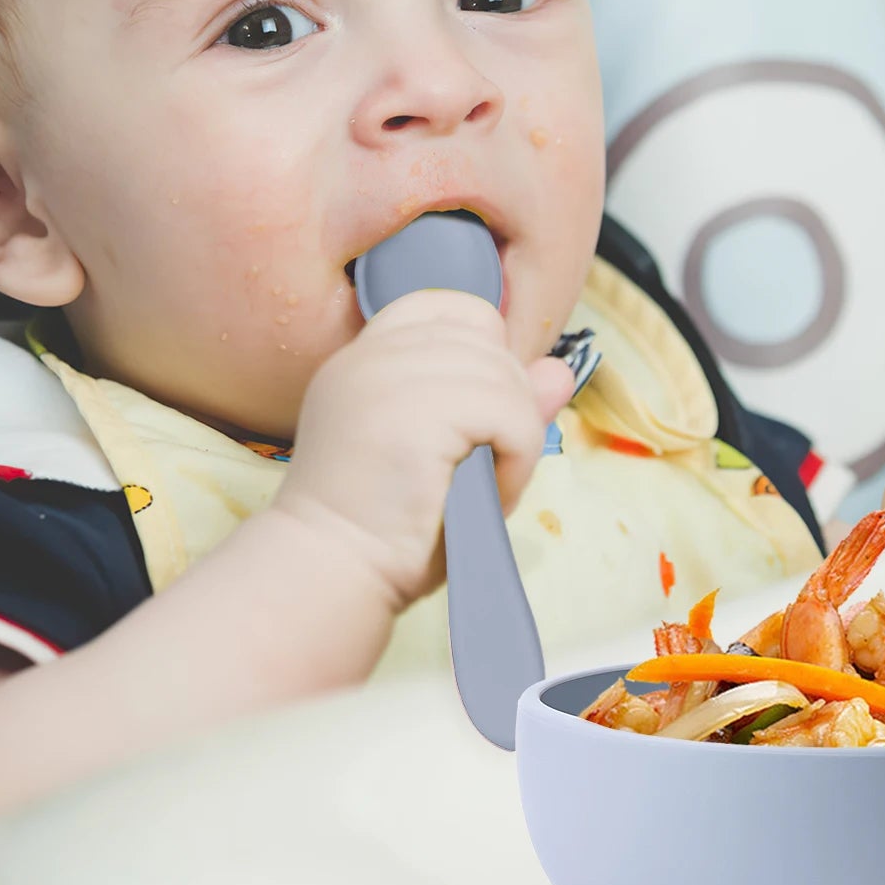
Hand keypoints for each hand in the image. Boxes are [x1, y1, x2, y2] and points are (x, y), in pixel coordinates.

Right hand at [275, 291, 576, 609]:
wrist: (326, 578)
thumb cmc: (378, 534)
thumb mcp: (449, 457)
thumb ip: (501, 406)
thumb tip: (558, 371)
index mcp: (363, 359)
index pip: (447, 306)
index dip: (482, 350)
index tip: (474, 416)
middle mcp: (369, 355)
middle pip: (484, 337)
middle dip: (505, 401)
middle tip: (483, 469)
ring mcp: (386, 376)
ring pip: (503, 376)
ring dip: (513, 437)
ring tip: (485, 490)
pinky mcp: (414, 411)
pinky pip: (510, 414)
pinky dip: (516, 460)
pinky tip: (490, 497)